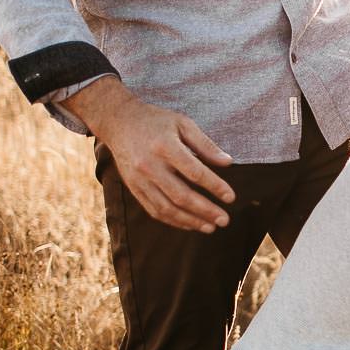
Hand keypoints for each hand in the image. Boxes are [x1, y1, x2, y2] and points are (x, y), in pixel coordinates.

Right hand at [66, 78, 236, 232]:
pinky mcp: (134, 188)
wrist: (119, 122)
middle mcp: (150, 166)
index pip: (194, 172)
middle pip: (181, 195)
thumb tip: (228, 163)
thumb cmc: (156, 122)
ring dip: (190, 221)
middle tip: (225, 220)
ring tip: (210, 227)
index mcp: (165, 147)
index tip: (231, 197)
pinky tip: (190, 224)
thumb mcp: (183, 124)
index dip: (214, 187)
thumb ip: (206, 145)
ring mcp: (140, 180)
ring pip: (167, 208)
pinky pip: (154, 210)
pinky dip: (173, 221)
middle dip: (205, 211)